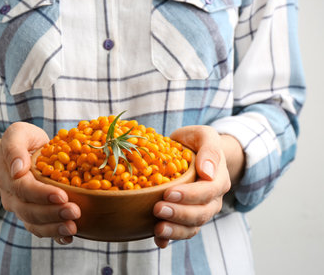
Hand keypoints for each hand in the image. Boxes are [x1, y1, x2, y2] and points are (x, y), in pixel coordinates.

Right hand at [0, 122, 80, 244]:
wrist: (21, 154)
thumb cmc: (24, 141)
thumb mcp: (17, 133)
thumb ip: (14, 146)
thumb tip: (18, 169)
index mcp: (8, 176)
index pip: (23, 189)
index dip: (41, 194)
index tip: (62, 195)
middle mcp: (12, 196)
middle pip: (29, 211)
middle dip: (52, 214)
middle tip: (75, 212)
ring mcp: (22, 209)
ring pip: (34, 224)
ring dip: (54, 228)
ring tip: (73, 227)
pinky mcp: (33, 216)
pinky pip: (41, 230)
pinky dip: (54, 236)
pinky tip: (68, 237)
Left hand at [152, 125, 232, 247]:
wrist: (194, 153)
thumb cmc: (197, 142)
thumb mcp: (204, 135)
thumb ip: (209, 149)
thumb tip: (207, 171)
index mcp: (218, 179)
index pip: (208, 191)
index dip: (190, 195)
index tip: (168, 192)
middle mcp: (212, 200)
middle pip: (201, 213)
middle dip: (179, 214)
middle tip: (157, 209)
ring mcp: (200, 211)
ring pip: (192, 227)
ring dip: (175, 231)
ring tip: (157, 229)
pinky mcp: (186, 219)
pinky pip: (181, 232)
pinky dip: (170, 239)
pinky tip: (158, 240)